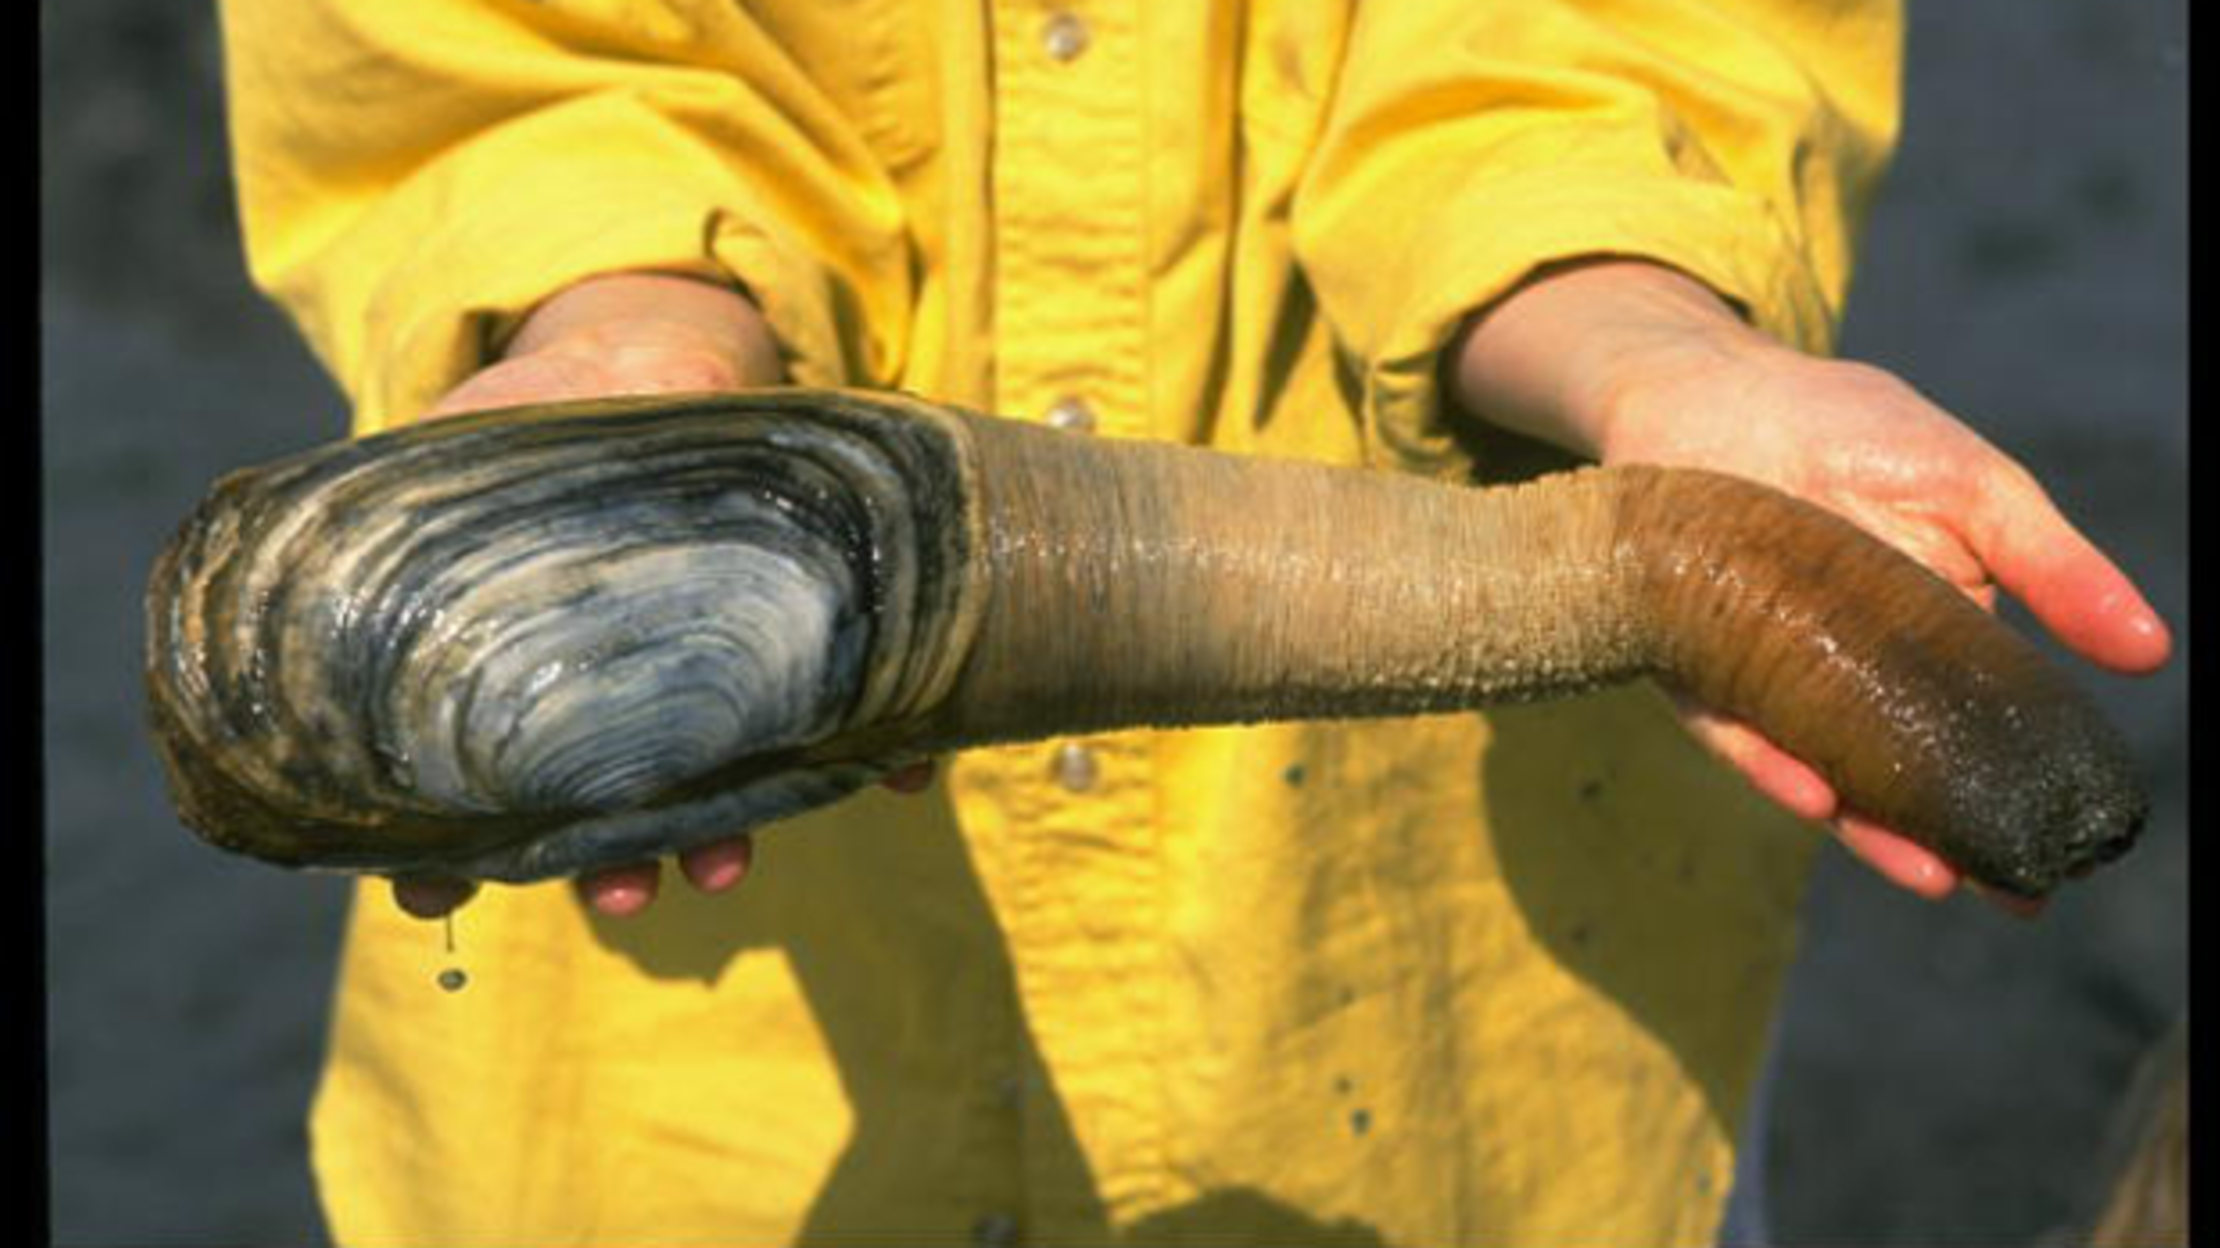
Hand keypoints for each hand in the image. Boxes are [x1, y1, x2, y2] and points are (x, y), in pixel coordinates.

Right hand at [385, 271, 938, 921]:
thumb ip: (494, 438)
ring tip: (725, 872)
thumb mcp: (503, 416)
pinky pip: (848, 709)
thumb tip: (502, 446)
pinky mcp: (796, 650)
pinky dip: (884, 746)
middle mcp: (611, 685)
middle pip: (601, 801)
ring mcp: (703, 679)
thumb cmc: (553, 406)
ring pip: (713, 778)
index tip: (433, 893)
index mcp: (524, 653)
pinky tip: (907, 774)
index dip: (450, 846)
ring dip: (720, 832)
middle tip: (622, 899)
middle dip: (610, 862)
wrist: (654, 356)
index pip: (477, 770)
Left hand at [1451, 261, 2171, 912]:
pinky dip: (1770, 763)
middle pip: (1896, 777)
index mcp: (1920, 643)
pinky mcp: (1690, 666)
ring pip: (1819, 772)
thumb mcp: (1972, 488)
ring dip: (1868, 826)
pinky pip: (1729, 729)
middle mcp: (1843, 679)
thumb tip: (2151, 652)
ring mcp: (1767, 678)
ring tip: (1927, 871)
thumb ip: (2052, 567)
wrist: (1704, 386)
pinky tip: (1814, 795)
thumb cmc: (1846, 428)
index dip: (2008, 796)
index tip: (2058, 863)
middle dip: (1946, 841)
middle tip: (2005, 896)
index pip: (1971, 736)